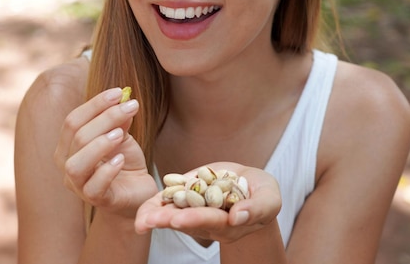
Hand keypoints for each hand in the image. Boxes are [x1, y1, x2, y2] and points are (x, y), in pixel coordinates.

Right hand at [54, 87, 157, 217]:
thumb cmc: (123, 163)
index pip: (73, 120)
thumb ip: (118, 122)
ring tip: (120, 134)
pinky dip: (107, 171)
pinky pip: (93, 187)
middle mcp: (66, 164)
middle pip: (77, 136)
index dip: (95, 104)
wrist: (135, 193)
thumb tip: (123, 100)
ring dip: (99, 145)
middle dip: (105, 118)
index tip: (119, 92)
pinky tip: (121, 160)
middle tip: (130, 106)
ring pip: (76, 163)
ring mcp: (77, 185)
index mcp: (67, 145)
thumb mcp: (122, 137)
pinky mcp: (94, 200)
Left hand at [134, 162, 281, 243]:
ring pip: (173, 213)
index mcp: (228, 222)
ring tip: (141, 218)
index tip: (179, 220)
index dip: (195, 219)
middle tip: (149, 222)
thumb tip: (238, 216)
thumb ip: (256, 208)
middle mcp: (208, 220)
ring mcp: (195, 209)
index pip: (210, 220)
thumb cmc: (262, 194)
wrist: (250, 186)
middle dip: (166, 220)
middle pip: (185, 220)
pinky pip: (169, 200)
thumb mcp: (268, 199)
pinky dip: (155, 203)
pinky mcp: (187, 195)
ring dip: (155, 215)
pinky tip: (142, 208)